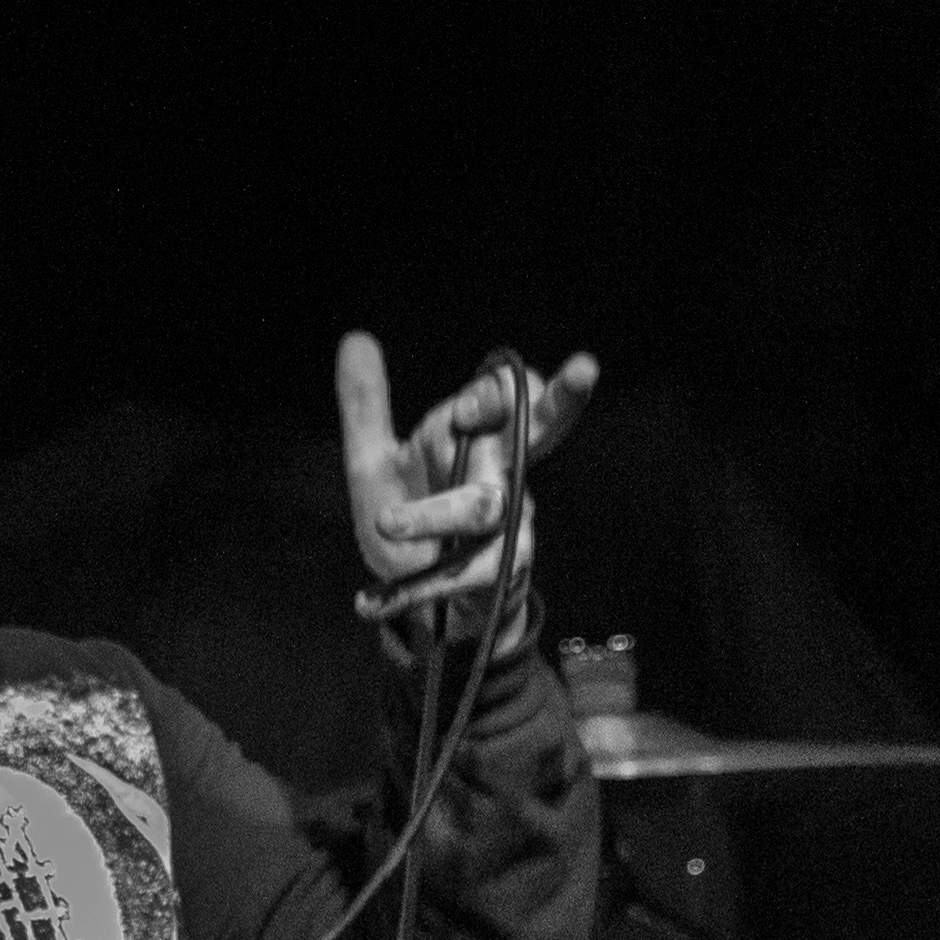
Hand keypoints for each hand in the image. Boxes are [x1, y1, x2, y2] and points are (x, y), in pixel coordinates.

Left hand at [337, 334, 596, 637]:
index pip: (508, 393)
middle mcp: (504, 470)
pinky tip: (366, 602)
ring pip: (487, 505)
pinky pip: (462, 574)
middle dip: (562, 399)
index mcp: (480, 436)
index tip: (470, 408)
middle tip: (584, 368)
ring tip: (386, 521)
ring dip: (434, 513)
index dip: (495, 393)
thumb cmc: (411, 518)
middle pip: (542, 426)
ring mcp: (510, 522)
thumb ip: (366, 406)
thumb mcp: (376, 461)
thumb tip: (355, 337)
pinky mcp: (500, 572)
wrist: (422, 599)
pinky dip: (411, 590)